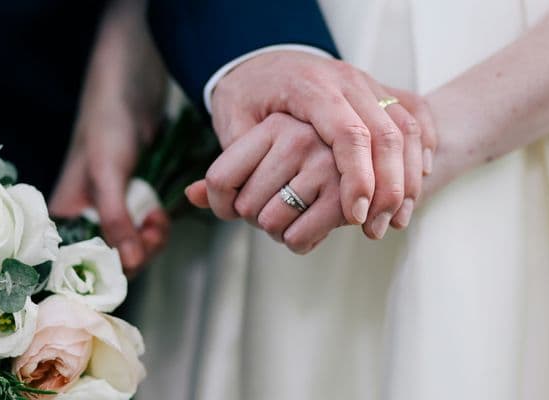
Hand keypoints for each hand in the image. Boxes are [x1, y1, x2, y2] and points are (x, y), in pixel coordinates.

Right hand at [49, 0, 168, 276]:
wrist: (133, 81)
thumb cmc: (108, 120)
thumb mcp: (107, 171)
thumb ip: (114, 218)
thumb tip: (128, 265)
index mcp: (63, 214)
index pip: (80, 262)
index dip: (109, 268)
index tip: (134, 257)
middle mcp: (83, 215)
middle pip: (109, 259)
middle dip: (136, 253)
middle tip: (152, 231)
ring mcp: (109, 208)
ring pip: (131, 246)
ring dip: (150, 240)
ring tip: (158, 219)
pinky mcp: (132, 199)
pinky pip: (144, 228)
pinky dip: (155, 227)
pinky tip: (160, 213)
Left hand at [186, 113, 345, 253]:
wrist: (345, 99)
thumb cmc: (291, 117)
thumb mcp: (243, 124)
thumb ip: (225, 166)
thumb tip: (192, 196)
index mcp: (275, 122)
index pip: (221, 180)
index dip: (219, 205)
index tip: (228, 211)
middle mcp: (304, 137)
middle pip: (246, 207)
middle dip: (254, 216)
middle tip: (272, 203)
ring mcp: (332, 163)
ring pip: (273, 223)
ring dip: (279, 231)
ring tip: (295, 211)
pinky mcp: (356, 191)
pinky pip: (302, 236)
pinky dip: (299, 242)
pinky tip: (310, 226)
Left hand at [212, 51, 435, 238]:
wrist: (268, 58)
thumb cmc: (250, 94)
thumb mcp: (231, 121)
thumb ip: (225, 160)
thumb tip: (198, 197)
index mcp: (309, 86)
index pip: (345, 132)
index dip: (357, 176)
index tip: (357, 214)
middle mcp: (345, 81)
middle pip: (384, 132)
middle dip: (389, 185)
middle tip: (377, 228)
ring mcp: (368, 84)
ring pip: (405, 128)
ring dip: (406, 177)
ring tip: (396, 220)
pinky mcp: (381, 92)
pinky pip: (414, 120)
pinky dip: (419, 154)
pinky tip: (416, 185)